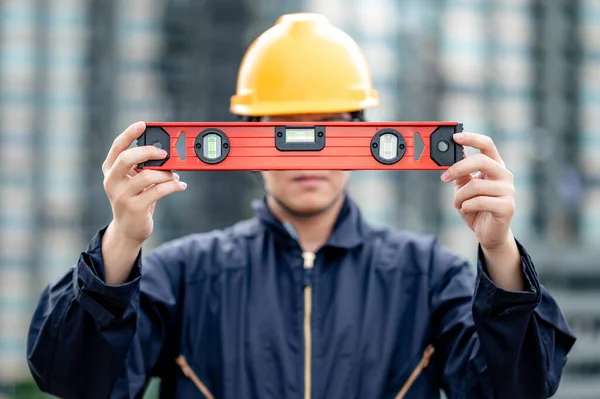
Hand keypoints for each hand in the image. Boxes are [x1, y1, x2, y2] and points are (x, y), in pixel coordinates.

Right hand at [102, 121, 186, 245]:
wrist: (128, 230)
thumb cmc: (134, 200)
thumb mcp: (133, 182)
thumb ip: (142, 167)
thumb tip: (166, 154)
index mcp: (110, 171)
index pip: (116, 148)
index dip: (128, 134)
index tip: (142, 124)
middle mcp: (112, 181)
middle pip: (127, 158)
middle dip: (148, 151)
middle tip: (164, 153)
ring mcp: (122, 196)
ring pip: (148, 176)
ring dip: (166, 174)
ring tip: (175, 176)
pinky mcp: (135, 208)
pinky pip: (159, 191)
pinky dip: (174, 186)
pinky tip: (181, 185)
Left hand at [440, 132, 514, 251]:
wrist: (489, 233)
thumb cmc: (476, 208)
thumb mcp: (464, 187)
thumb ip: (460, 173)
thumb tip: (452, 156)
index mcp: (495, 166)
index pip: (487, 145)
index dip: (472, 139)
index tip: (455, 137)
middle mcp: (504, 175)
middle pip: (481, 161)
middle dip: (458, 168)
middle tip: (444, 177)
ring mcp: (508, 191)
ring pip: (475, 185)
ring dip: (460, 196)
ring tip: (459, 203)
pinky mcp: (507, 207)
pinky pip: (479, 201)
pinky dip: (466, 206)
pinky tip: (467, 210)